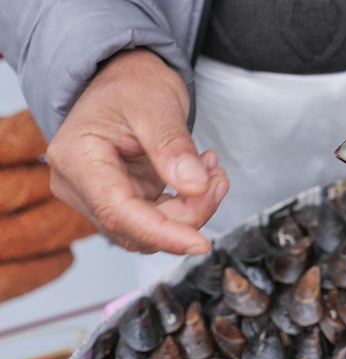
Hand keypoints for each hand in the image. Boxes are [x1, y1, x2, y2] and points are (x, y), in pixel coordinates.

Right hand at [47, 49, 228, 253]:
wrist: (126, 79)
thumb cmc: (131, 85)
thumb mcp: (156, 105)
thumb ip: (173, 147)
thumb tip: (195, 186)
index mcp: (77, 158)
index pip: (118, 212)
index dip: (163, 233)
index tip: (200, 242)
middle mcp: (80, 185)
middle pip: (136, 228)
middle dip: (187, 214)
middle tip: (217, 180)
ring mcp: (98, 196)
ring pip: (150, 229)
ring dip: (190, 210)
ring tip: (212, 171)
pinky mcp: (121, 199)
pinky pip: (156, 219)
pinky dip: (186, 206)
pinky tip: (201, 176)